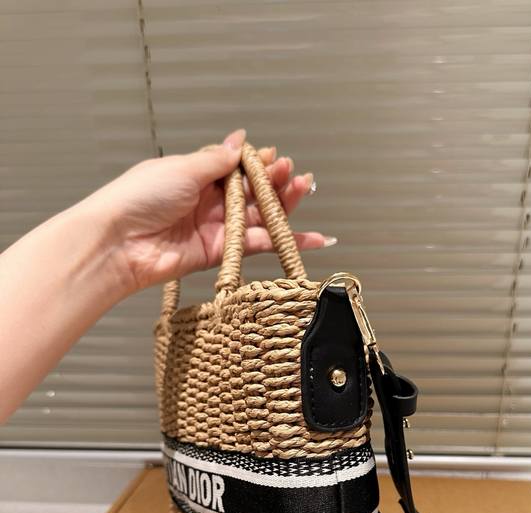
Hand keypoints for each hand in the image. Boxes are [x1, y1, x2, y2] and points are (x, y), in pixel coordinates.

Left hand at [83, 128, 331, 292]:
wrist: (119, 242)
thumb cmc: (141, 197)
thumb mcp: (182, 168)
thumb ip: (217, 160)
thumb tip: (240, 140)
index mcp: (196, 174)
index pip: (235, 166)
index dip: (257, 162)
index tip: (276, 157)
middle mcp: (208, 201)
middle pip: (250, 191)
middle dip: (274, 182)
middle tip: (294, 174)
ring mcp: (216, 228)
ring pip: (257, 216)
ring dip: (283, 206)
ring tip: (303, 190)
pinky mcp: (220, 254)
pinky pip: (257, 245)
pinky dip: (284, 242)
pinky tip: (311, 238)